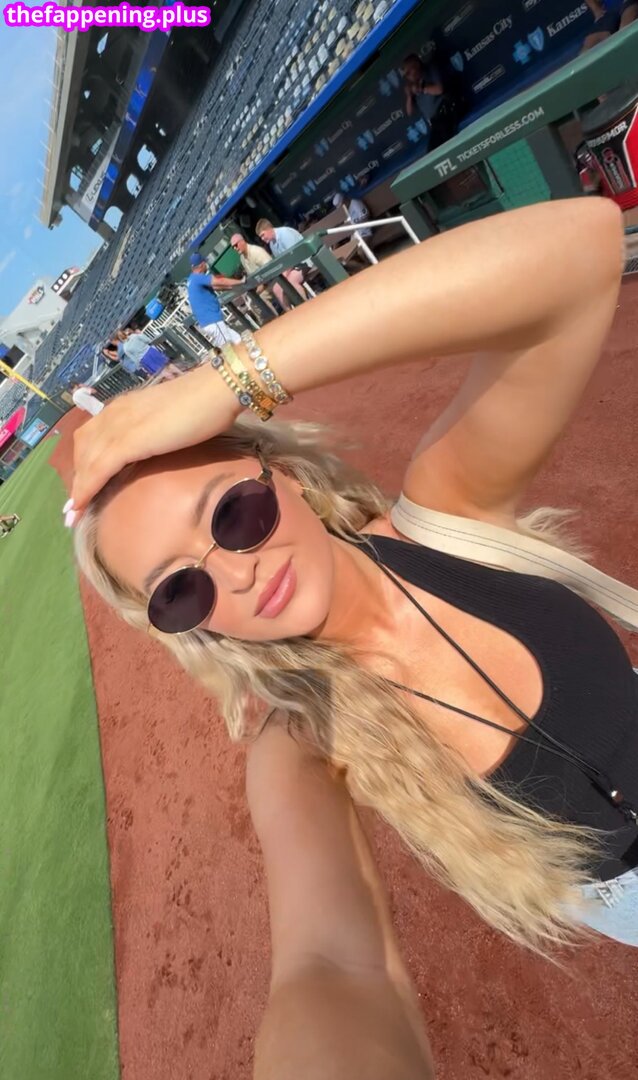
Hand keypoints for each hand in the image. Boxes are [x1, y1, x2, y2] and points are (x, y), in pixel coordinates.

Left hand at [69, 361, 240, 511]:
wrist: (216, 391)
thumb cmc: (204, 404)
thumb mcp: (168, 419)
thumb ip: (154, 430)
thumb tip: (153, 446)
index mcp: (124, 407)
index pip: (91, 435)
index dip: (83, 461)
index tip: (82, 483)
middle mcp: (115, 414)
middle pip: (83, 449)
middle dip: (77, 477)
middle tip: (75, 505)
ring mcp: (120, 427)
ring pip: (87, 461)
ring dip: (78, 488)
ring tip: (75, 513)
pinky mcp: (128, 441)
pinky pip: (99, 469)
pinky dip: (87, 488)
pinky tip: (82, 505)